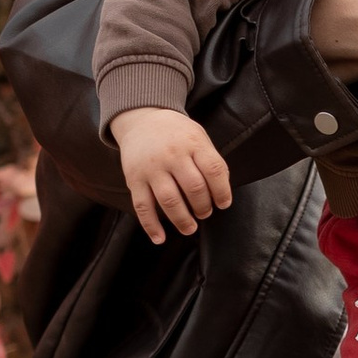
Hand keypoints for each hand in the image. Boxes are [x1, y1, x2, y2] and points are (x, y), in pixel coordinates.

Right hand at [110, 104, 232, 243]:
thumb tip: (221, 193)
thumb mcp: (198, 137)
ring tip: (190, 228)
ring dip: (182, 220)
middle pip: (194, 188)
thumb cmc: (176, 133)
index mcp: (193, 142)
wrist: (141, 119)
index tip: (223, 204)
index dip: (222, 191)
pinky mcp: (134, 179)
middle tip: (205, 213)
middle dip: (203, 207)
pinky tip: (160, 238)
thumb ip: (210, 160)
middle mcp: (172, 154)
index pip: (214, 169)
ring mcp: (151, 168)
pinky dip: (151, 225)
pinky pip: (143, 206)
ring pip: (170, 200)